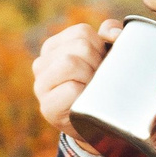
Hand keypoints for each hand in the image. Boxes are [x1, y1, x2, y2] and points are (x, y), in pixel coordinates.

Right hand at [31, 18, 123, 132]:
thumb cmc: (98, 85)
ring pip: (71, 63)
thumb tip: (114, 34)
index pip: (82, 32)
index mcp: (53, 47)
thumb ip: (108, 35)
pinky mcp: (47, 107)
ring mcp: (40, 86)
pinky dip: (85, 94)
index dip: (100, 47)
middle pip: (80, 46)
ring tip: (92, 89)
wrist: (96, 124)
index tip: (100, 64)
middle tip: (97, 80)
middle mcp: (41, 64)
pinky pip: (71, 88)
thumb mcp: (103, 55)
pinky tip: (85, 101)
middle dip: (97, 63)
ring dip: (90, 77)